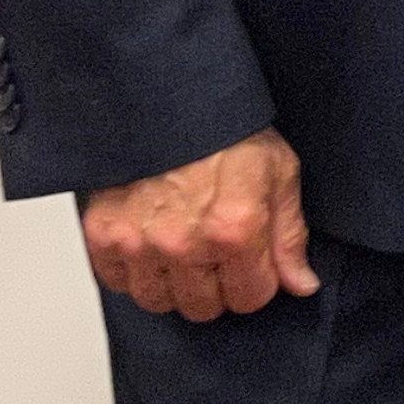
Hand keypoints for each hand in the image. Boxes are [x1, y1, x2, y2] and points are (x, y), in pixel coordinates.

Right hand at [81, 128, 317, 319]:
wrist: (169, 94)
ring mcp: (139, 242)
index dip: (256, 282)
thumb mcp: (279, 172)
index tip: (252, 264)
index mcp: (235, 230)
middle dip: (216, 287)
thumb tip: (301, 285)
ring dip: (173, 284)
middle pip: (203, 308)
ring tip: (181, 251)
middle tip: (215, 255)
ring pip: (158, 302)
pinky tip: (149, 244)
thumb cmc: (227, 129)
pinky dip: (132, 271)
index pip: (250, 298)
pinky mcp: (102, 233)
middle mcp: (185, 244)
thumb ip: (290, 236)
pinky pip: (116, 282)